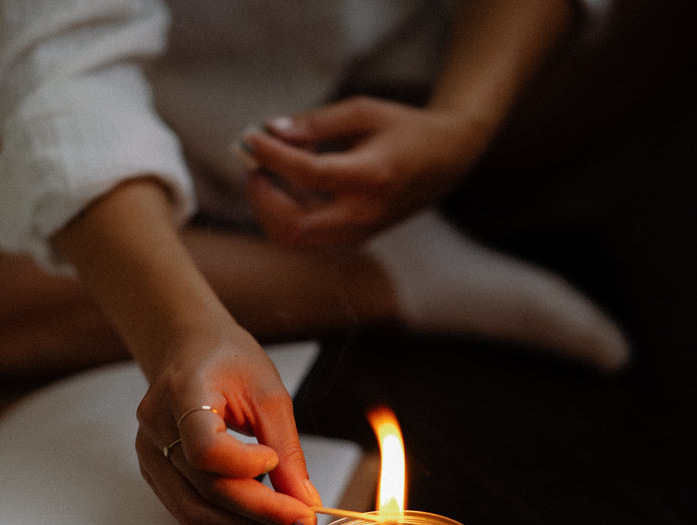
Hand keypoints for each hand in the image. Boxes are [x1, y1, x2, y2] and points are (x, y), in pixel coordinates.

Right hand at [135, 328, 319, 524]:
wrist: (190, 349)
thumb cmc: (225, 359)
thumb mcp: (268, 392)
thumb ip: (287, 448)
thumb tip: (304, 498)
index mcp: (183, 392)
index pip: (206, 449)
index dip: (244, 466)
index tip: (275, 461)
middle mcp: (157, 425)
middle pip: (207, 487)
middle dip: (260, 510)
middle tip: (301, 514)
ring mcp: (149, 451)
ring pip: (194, 510)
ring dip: (242, 522)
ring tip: (279, 513)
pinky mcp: (153, 471)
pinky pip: (186, 510)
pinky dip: (223, 517)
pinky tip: (250, 507)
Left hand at [238, 95, 493, 248]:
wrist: (446, 162)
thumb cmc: (404, 130)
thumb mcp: (365, 112)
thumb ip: (318, 122)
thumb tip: (272, 130)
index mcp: (373, 177)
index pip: (310, 175)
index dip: (274, 157)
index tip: (250, 137)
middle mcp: (364, 215)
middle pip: (292, 226)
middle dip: (261, 197)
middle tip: (252, 164)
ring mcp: (358, 233)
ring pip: (294, 239)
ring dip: (270, 208)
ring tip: (268, 171)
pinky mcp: (352, 240)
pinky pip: (306, 236)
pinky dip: (286, 212)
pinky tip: (290, 183)